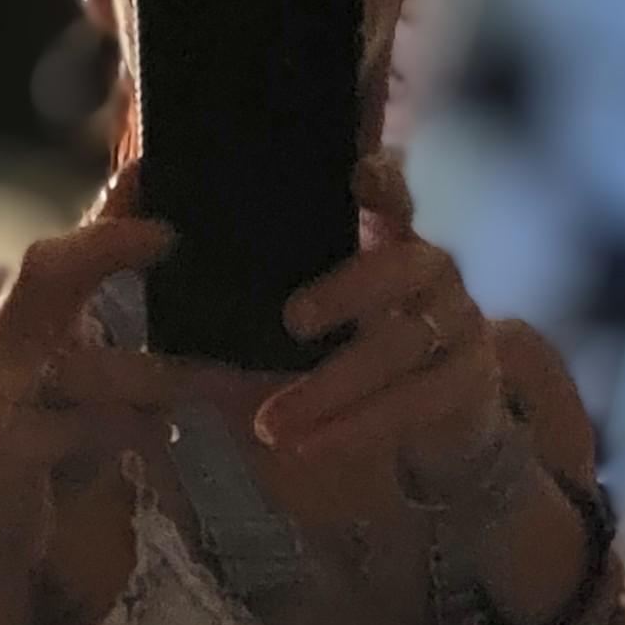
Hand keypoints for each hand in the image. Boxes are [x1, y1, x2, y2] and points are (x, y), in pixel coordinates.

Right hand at [0, 171, 179, 496]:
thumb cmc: (47, 451)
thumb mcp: (82, 380)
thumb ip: (114, 327)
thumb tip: (166, 267)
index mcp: (20, 323)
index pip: (59, 252)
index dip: (105, 217)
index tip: (153, 175)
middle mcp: (0, 347)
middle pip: (42, 272)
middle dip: (103, 246)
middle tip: (167, 236)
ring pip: (82, 365)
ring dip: (156, 372)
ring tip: (219, 378)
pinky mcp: (5, 451)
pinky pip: (78, 430)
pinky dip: (128, 431)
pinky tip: (167, 436)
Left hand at [250, 150, 531, 543]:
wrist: (444, 418)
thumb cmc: (359, 348)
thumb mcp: (317, 306)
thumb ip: (261, 271)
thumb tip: (156, 216)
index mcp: (390, 237)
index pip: (392, 191)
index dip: (381, 181)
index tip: (356, 177)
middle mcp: (431, 270)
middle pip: (402, 267)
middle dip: (347, 291)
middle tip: (291, 320)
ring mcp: (459, 324)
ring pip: (400, 348)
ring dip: (331, 388)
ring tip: (270, 425)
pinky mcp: (468, 382)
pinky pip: (414, 405)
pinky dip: (355, 429)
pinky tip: (306, 447)